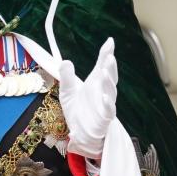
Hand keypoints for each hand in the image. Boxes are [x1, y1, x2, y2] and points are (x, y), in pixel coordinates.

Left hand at [58, 38, 118, 158]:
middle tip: (109, 57)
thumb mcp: (68, 91)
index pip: (102, 66)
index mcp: (96, 83)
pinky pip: (108, 111)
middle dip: (110, 67)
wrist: (79, 133)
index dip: (106, 54)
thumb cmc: (78, 110)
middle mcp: (103, 92)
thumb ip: (67, 77)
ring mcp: (105, 105)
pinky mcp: (104, 119)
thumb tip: (65, 61)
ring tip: (104, 72)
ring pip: (110, 92)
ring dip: (109, 82)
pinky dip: (108, 104)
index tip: (110, 42)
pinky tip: (105, 97)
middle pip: (109, 77)